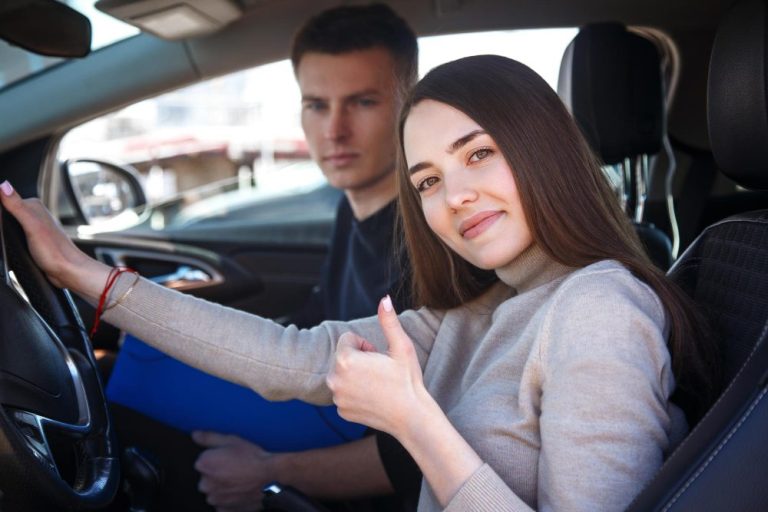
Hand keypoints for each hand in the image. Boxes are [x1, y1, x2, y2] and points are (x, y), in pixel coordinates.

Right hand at [0, 180, 99, 289]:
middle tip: (2, 234)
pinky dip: (9, 238)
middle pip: (6, 211)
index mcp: (34, 206)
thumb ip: (17, 206)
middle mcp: (35, 215)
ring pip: (10, 224)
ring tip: (3, 237)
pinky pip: (15, 235)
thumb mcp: (32, 226)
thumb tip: (3, 185)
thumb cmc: (55, 252)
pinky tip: (8, 243)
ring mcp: (34, 228)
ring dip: (4, 230)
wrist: (68, 271)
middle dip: (1, 220)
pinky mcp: (33, 240)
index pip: (5, 198)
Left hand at [192, 431, 278, 510]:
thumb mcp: (231, 440)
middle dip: (218, 473)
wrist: (271, 477)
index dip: (217, 456)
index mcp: (204, 464)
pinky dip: (230, 498)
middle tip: (236, 467)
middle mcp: (205, 484)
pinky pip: (224, 504)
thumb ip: (209, 437)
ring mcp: (215, 500)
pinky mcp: (225, 510)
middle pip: (208, 477)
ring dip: (224, 486)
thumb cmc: (253, 458)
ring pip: (215, 491)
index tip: (230, 456)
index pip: (204, 460)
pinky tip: (242, 489)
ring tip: (241, 478)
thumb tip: (195, 435)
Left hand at [326, 295, 428, 437]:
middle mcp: (335, 379)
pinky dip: (355, 393)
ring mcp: (337, 398)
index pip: (347, 339)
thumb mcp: (401, 347)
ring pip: (343, 375)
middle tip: (379, 371)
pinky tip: (373, 398)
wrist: (412, 417)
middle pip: (343, 357)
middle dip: (359, 360)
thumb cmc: (408, 380)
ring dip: (356, 376)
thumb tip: (384, 299)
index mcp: (345, 360)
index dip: (366, 345)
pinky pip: (344, 393)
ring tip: (377, 384)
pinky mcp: (341, 411)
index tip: (379, 356)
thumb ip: (388, 321)